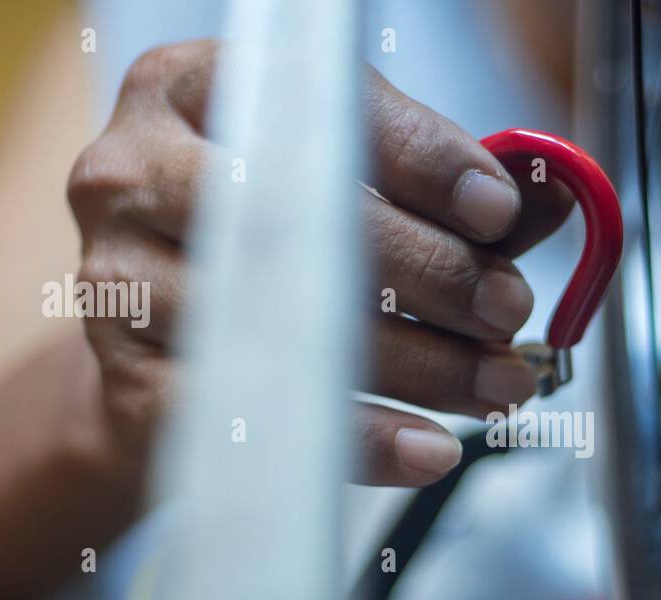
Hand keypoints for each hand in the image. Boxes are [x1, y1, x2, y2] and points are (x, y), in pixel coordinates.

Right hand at [68, 41, 571, 486]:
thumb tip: (543, 198)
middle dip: (431, 273)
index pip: (319, 108)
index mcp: (193, 90)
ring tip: (494, 387)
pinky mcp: (127, 381)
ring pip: (282, 323)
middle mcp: (134, 171)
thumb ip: (439, 190)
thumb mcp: (346, 189)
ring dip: (414, 365)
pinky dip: (358, 438)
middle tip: (510, 314)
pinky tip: (427, 448)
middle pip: (297, 216)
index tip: (501, 213)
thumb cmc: (266, 245)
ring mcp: (117, 279)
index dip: (424, 161)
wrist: (164, 348)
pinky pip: (256, 416)